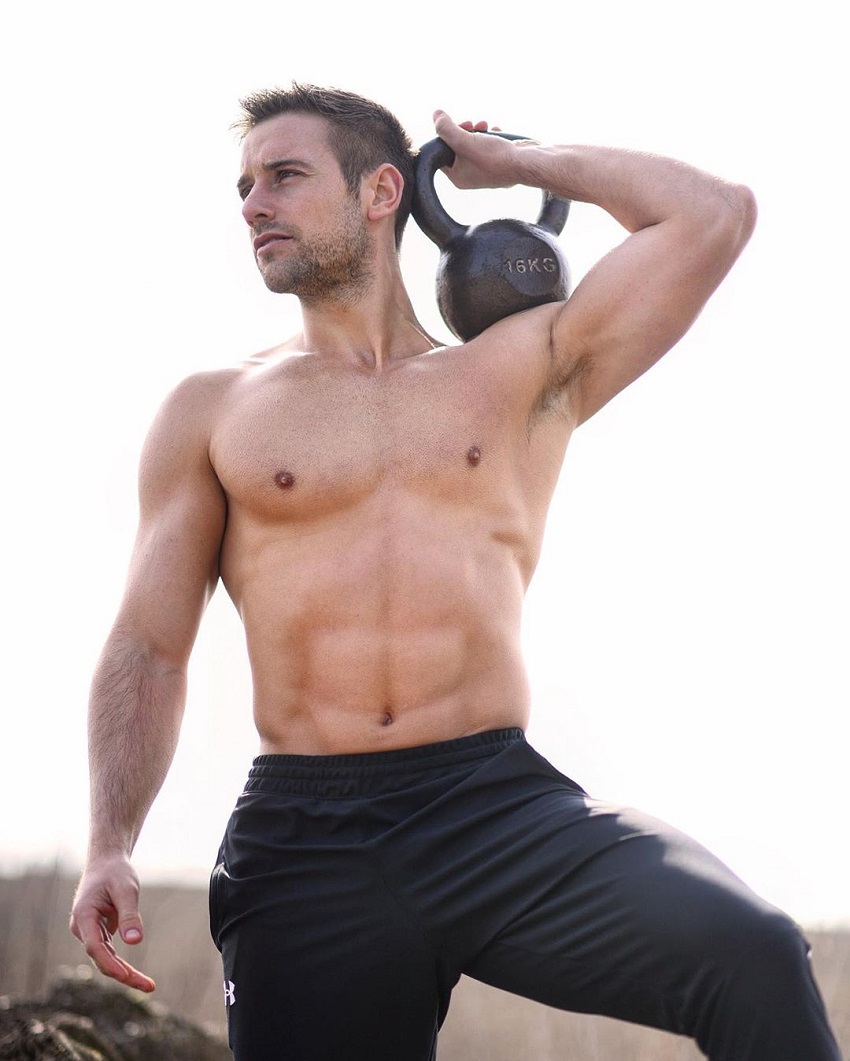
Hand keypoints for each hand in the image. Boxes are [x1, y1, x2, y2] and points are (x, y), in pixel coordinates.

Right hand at [70, 855, 155, 992]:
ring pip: (105, 958)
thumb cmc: (115, 872)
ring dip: (125, 973)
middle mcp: (82, 928)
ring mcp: (89, 932)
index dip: (110, 963)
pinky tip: (138, 976)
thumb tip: (134, 941)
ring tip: (148, 985)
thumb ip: (129, 914)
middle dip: (124, 974)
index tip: (126, 975)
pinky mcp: (98, 933)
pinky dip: (123, 963)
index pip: (95, 947)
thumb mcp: (127, 889)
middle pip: (101, 958)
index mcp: (84, 916)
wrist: (106, 862)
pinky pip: (109, 952)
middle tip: (149, 986)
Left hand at [432, 109, 534, 190]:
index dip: (446, 136)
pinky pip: (488, 145)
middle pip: (457, 147)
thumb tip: (435, 115)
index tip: (456, 125)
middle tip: (470, 124)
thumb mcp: (465, 141)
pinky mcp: (498, 161)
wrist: (527, 163)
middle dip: (463, 130)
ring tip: (485, 125)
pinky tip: (497, 131)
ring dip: (477, 130)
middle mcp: (470, 176)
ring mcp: (485, 169)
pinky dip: (490, 135)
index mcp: (458, 178)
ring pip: (473, 143)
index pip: (442, 153)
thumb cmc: (496, 157)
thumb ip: (447, 129)